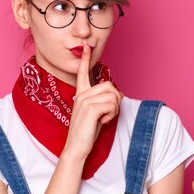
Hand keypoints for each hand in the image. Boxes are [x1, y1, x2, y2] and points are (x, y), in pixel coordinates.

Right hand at [63, 44, 122, 158]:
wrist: (76, 147)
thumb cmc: (87, 132)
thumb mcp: (95, 113)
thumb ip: (102, 101)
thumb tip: (117, 93)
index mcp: (80, 94)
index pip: (82, 73)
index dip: (84, 59)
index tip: (85, 46)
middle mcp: (81, 94)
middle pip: (109, 85)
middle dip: (115, 100)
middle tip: (108, 113)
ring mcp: (85, 100)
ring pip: (112, 95)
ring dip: (114, 109)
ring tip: (104, 118)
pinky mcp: (90, 108)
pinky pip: (111, 104)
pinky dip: (112, 114)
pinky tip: (103, 121)